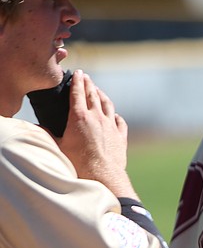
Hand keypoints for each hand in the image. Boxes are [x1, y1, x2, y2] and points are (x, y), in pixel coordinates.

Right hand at [57, 70, 134, 197]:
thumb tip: (36, 127)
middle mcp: (97, 117)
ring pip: (108, 105)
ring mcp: (111, 126)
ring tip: (99, 91)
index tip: (79, 72)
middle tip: (87, 77)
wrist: (102, 174)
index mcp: (79, 117)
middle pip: (93, 95)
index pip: (77, 93)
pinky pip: (120, 121)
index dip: (77, 81)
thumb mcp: (58, 146)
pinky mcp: (121, 136)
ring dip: (102, 96)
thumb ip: (48, 134)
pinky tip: (114, 115)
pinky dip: (116, 116)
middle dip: (89, 84)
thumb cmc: (78, 162)